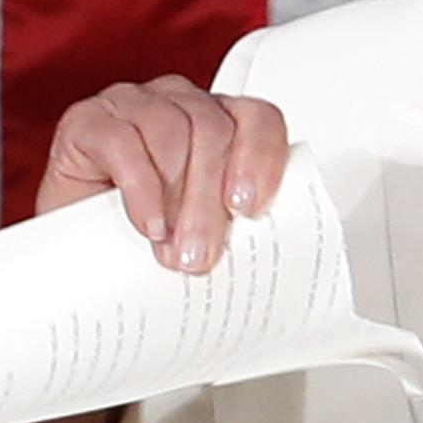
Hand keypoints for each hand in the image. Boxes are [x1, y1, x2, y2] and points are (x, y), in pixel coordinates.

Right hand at [19, 76, 287, 422]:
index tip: (251, 210)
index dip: (262, 156)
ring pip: (172, 131)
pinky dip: (138, 186)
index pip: (260, 119)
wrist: (75, 280)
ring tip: (168, 252)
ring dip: (176, 198)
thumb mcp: (213, 254)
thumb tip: (348, 318)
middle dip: (210, 201)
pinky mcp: (89, 121)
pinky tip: (144, 225)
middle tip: (199, 261)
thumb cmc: (151, 260)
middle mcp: (180, 105)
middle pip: (214, 131)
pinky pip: (122, 139)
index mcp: (222, 127)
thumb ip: (257, 254)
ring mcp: (133, 105)